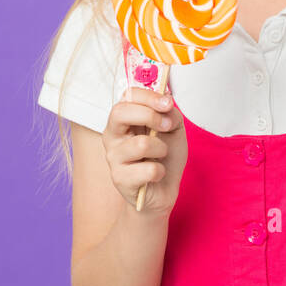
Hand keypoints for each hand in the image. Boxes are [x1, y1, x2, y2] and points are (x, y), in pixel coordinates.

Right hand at [101, 86, 187, 215]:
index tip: (168, 103)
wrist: (163, 189)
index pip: (127, 96)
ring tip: (161, 156)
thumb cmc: (165, 156)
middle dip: (150, 115)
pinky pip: (148, 169)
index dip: (149, 96)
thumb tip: (166, 102)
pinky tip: (156, 174)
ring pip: (141, 144)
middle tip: (167, 126)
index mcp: (123, 119)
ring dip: (161, 149)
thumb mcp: (173, 128)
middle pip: (120, 113)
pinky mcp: (119, 179)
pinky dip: (160, 171)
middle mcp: (112, 135)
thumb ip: (170, 112)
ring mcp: (113, 157)